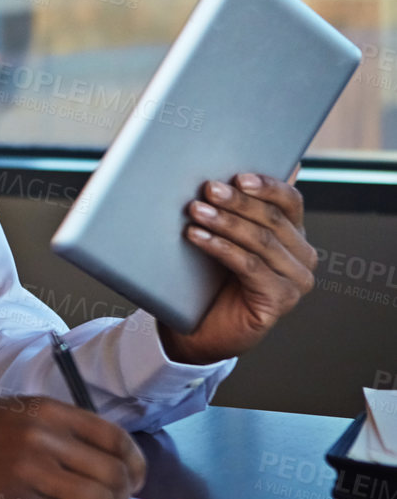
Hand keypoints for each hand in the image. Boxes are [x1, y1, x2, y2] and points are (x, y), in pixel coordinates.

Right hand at [0, 391, 144, 498]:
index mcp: (45, 410)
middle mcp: (41, 438)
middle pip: (114, 473)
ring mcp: (28, 473)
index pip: (116, 439)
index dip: (134, 463)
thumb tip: (114, 461)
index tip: (134, 477)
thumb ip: (62, 428)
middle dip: (123, 493)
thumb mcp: (18, 412)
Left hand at [160, 171, 316, 364]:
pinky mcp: (280, 300)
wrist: (198, 327)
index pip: (290, 201)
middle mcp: (303, 257)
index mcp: (295, 235)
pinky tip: (197, 237)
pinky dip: (222, 248)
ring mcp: (296, 281)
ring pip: (261, 241)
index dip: (266, 185)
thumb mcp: (222, 236)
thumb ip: (232, 207)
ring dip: (225, 223)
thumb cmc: (208, 278)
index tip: (237, 175)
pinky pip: (250, 266)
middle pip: (273, 219)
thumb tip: (229, 171)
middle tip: (207, 189)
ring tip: (196, 211)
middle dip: (237, 202)